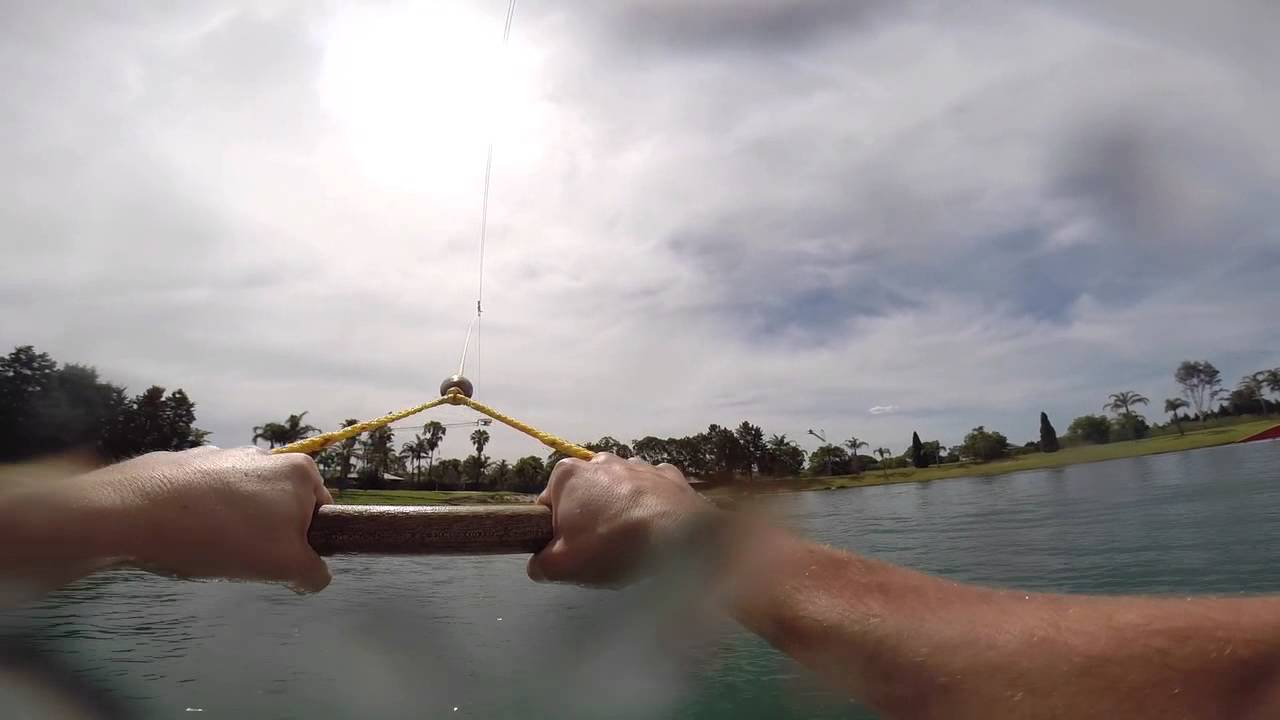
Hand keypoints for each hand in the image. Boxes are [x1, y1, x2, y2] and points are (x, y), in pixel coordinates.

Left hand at [85, 447, 332, 591]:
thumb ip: (312, 572)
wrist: (135, 512)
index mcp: (299, 471)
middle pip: (280, 506)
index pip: (321, 511)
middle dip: (267, 534)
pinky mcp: (184, 463)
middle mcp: (266, 455)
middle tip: (242, 559)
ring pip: (241, 502)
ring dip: (232, 526)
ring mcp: (223, 454)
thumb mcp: (284, 565)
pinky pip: (204, 496)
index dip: (304, 543)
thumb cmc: (224, 535)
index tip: (278, 561)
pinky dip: (199, 515)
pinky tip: (179, 534)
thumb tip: (315, 576)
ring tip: (205, 549)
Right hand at [527, 453, 710, 586]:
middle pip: (585, 493)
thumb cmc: (612, 545)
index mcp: (568, 475)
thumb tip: (538, 566)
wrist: (679, 536)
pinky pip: (653, 491)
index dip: (554, 530)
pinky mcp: (669, 476)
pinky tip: (656, 528)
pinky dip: (652, 506)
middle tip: (599, 549)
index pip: (548, 503)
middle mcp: (601, 461)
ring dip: (620, 509)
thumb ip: (541, 565)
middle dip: (588, 517)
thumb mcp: (562, 566)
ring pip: (619, 489)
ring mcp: (638, 465)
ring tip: (631, 541)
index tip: (568, 550)